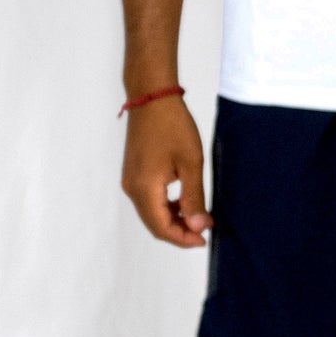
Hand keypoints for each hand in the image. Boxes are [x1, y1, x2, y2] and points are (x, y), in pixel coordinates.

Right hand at [121, 96, 212, 245]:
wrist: (152, 98)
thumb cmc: (173, 126)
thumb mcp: (190, 163)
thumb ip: (193, 198)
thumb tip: (197, 227)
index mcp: (144, 189)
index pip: (161, 228)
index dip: (183, 239)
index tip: (205, 238)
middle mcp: (132, 189)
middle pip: (154, 224)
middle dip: (179, 232)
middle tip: (205, 228)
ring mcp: (130, 181)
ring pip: (151, 213)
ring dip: (173, 219)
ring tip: (198, 215)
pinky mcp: (133, 174)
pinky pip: (148, 200)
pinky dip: (166, 206)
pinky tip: (184, 201)